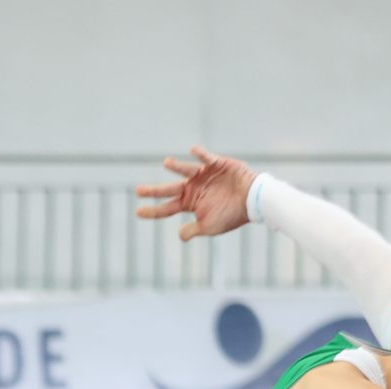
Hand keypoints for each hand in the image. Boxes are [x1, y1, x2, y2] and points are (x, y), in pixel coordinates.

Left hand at [134, 145, 256, 241]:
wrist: (253, 201)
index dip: (153, 211)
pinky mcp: (217, 164)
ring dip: (176, 167)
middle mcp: (194, 188)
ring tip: (166, 163)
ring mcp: (204, 175)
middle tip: (138, 190)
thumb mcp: (210, 226)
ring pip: (186, 171)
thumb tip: (180, 235)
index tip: (137, 211)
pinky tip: (193, 150)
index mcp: (190, 203)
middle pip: (170, 190)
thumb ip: (194, 230)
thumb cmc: (232, 215)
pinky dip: (200, 154)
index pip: (167, 208)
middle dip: (154, 191)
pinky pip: (207, 157)